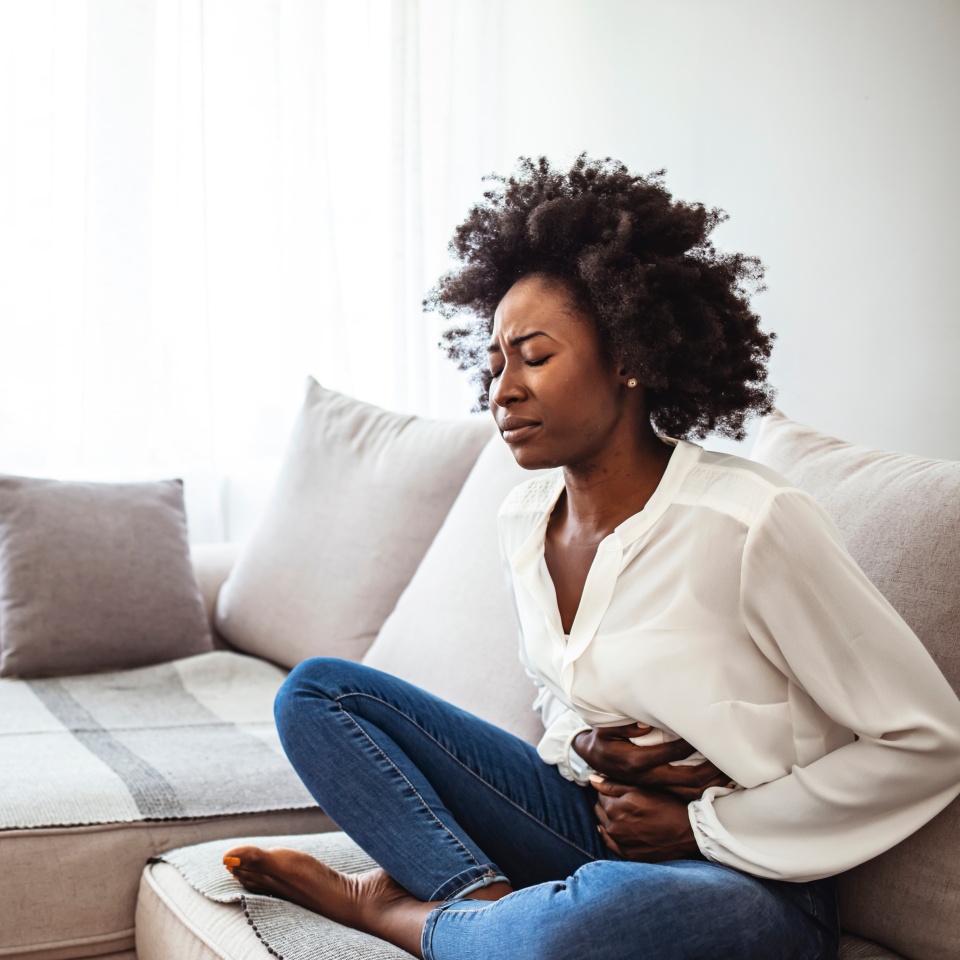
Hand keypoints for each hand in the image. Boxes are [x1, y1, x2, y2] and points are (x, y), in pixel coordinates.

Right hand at [573, 723, 729, 800]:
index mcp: (638, 762)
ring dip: (712, 783)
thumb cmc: (602, 740)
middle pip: (689, 778)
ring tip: (733, 773)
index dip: (693, 743)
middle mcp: (650, 777)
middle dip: (713, 769)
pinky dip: (704, 790)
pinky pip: (686, 794)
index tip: (709, 732)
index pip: (674, 752)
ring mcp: (655, 786)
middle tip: (732, 758)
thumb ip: (625, 726)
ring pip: (690, 790)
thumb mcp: (605, 730)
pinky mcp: (658, 790)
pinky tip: (718, 782)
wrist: (591, 760)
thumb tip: (646, 723)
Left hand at [591, 776, 699, 861]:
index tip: (620, 789)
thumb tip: (592, 779)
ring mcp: (619, 842)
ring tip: (627, 814)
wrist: (688, 832)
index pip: (600, 793)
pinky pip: (609, 842)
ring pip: (603, 824)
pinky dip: (612, 834)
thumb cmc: (667, 805)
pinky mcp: (627, 854)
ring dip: (609, 818)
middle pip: (599, 809)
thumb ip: (613, 784)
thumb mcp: (642, 788)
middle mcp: (613, 826)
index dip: (609, 789)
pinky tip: (621, 828)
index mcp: (615, 806)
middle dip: (607, 803)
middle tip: (624, 800)